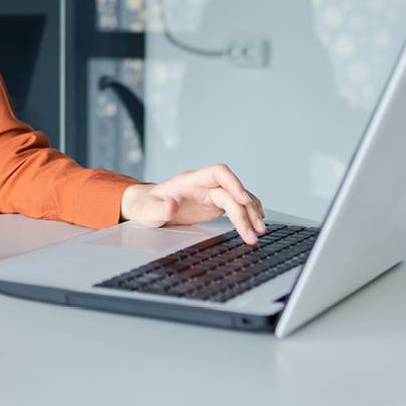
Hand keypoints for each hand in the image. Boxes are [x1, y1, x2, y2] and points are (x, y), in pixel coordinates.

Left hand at [120, 164, 265, 244]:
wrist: (146, 208)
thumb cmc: (146, 206)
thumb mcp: (148, 211)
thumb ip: (159, 209)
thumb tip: (171, 206)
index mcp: (189, 181)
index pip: (218, 172)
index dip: (233, 183)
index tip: (243, 200)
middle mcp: (203, 185)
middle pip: (231, 192)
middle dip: (245, 210)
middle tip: (253, 232)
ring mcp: (210, 194)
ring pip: (238, 199)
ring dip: (250, 213)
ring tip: (259, 232)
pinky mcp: (214, 205)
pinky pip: (236, 206)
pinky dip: (247, 213)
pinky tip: (256, 223)